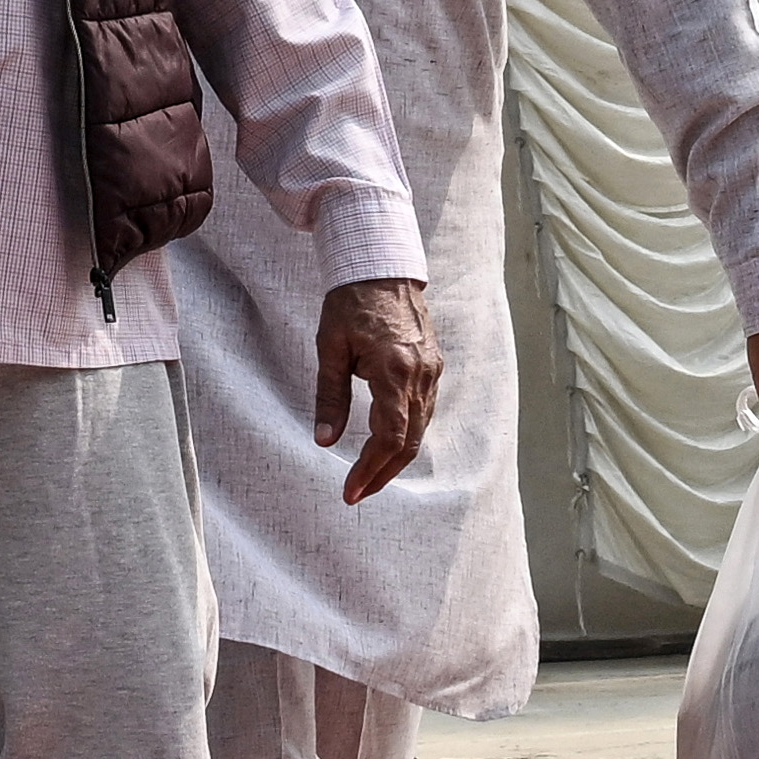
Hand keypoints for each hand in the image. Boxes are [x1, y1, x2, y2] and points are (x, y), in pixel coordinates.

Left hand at [313, 279, 445, 506]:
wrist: (382, 265)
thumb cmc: (350, 302)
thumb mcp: (330, 348)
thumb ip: (330, 397)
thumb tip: (325, 441)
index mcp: (394, 369)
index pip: (389, 437)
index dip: (371, 469)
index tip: (351, 491)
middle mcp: (420, 373)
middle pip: (409, 442)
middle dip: (383, 473)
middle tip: (356, 493)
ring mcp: (432, 369)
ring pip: (420, 429)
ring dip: (396, 458)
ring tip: (368, 477)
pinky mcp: (433, 365)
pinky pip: (424, 410)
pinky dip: (407, 434)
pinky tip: (387, 445)